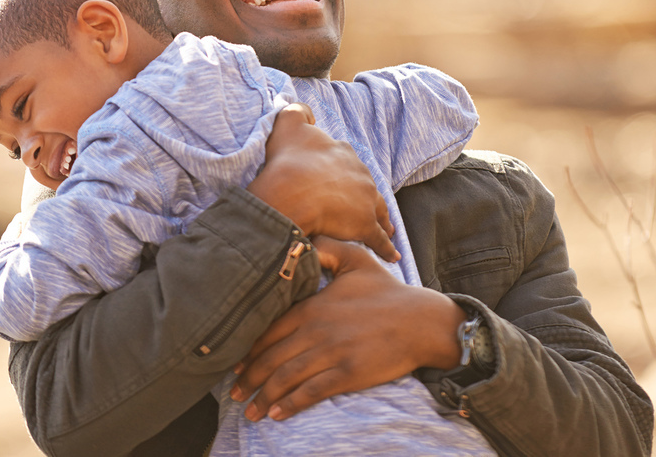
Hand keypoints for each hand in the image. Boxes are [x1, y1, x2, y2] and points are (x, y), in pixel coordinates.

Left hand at [229, 236, 466, 420]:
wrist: (420, 321)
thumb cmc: (388, 292)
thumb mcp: (357, 260)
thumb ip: (328, 250)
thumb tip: (306, 242)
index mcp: (313, 307)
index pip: (270, 331)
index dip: (249, 350)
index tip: (236, 364)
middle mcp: (316, 331)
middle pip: (271, 359)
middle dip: (248, 379)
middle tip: (234, 393)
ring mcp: (331, 354)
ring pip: (286, 379)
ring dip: (264, 397)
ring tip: (250, 412)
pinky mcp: (347, 374)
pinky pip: (310, 393)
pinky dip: (290, 405)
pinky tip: (277, 414)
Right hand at [247, 103, 397, 261]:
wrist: (290, 192)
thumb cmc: (287, 161)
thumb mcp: (288, 125)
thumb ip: (297, 112)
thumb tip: (307, 112)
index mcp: (343, 153)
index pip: (347, 161)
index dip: (341, 171)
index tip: (337, 180)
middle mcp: (360, 174)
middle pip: (365, 187)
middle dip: (364, 197)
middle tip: (362, 208)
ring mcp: (365, 200)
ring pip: (378, 212)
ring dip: (381, 220)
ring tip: (385, 229)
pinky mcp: (365, 226)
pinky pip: (379, 240)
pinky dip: (386, 248)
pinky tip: (391, 256)